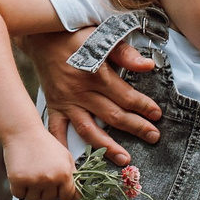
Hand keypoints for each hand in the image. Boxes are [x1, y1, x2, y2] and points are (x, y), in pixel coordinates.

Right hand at [5, 128, 79, 199]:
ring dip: (31, 191)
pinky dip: (19, 188)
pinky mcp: (18, 180)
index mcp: (65, 173)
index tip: (55, 185)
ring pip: (34, 199)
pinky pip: (19, 195)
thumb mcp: (65, 157)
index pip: (67, 197)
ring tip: (31, 174)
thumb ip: (73, 177)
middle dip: (45, 191)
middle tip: (40, 175)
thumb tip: (78, 198)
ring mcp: (34, 180)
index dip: (61, 192)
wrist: (23, 132)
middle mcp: (51, 178)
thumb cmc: (45, 144)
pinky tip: (21, 175)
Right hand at [38, 33, 161, 163]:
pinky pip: (57, 130)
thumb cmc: (76, 35)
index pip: (126, 96)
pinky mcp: (54, 107)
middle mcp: (82, 92)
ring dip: (107, 146)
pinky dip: (63, 147)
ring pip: (89, 129)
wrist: (41, 35)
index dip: (144, 106)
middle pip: (113, 116)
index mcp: (97, 74)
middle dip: (136, 128)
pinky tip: (73, 164)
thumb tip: (148, 66)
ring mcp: (67, 102)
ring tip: (124, 159)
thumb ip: (125, 54)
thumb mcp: (103, 36)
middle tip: (154, 137)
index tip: (157, 115)